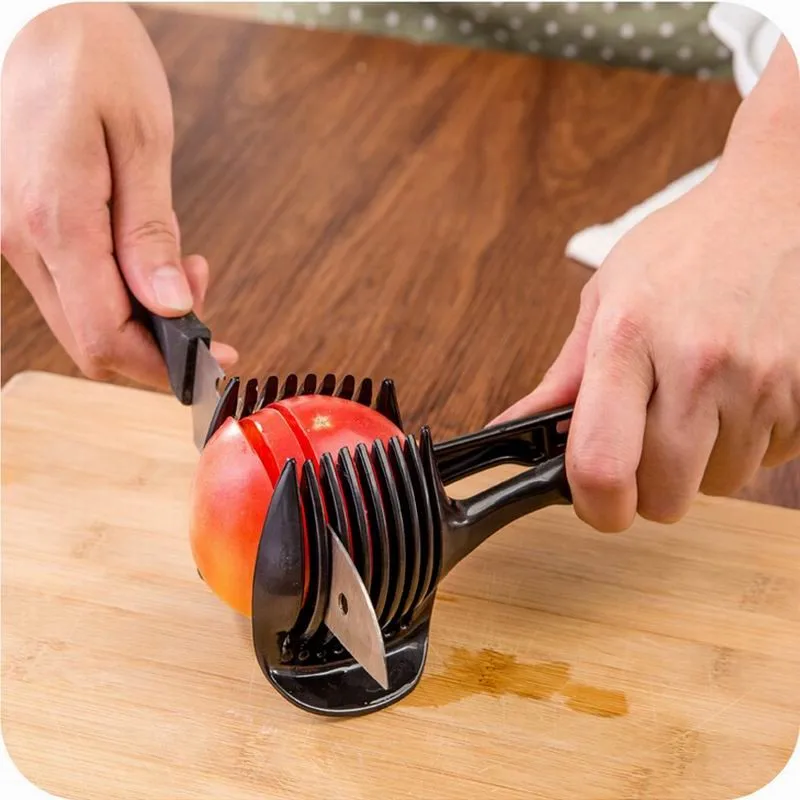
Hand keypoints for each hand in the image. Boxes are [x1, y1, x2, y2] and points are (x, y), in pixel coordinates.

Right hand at [1, 4, 236, 388]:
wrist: (35, 11)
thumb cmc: (93, 58)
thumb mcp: (140, 138)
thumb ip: (150, 231)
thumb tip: (170, 306)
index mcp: (54, 217)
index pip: (106, 335)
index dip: (164, 364)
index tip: (216, 358)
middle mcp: (21, 237)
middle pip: (91, 340)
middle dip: (157, 344)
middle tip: (205, 303)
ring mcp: (14, 234)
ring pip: (81, 319)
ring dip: (141, 318)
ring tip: (186, 267)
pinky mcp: (21, 225)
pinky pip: (72, 287)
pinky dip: (118, 293)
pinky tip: (149, 259)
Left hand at [493, 99, 799, 531]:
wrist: (781, 203)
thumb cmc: (687, 248)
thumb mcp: (607, 297)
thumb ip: (563, 376)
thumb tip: (513, 427)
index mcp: (627, 339)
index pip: (602, 465)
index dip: (596, 506)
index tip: (596, 502)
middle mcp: (697, 364)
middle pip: (666, 497)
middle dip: (650, 488)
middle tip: (648, 443)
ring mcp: (761, 380)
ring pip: (722, 486)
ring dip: (704, 463)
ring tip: (700, 401)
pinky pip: (772, 460)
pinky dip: (751, 443)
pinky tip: (740, 394)